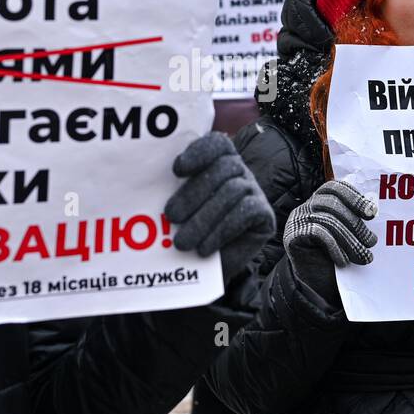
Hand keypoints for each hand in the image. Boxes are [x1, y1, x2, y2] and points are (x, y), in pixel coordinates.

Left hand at [166, 132, 274, 280]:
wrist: (209, 269)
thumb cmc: (189, 232)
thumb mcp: (177, 210)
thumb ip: (170, 194)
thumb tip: (148, 190)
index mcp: (217, 161)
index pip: (216, 144)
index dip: (199, 152)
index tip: (177, 170)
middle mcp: (239, 171)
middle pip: (223, 168)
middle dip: (193, 192)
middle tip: (171, 216)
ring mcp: (254, 191)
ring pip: (232, 191)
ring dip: (203, 219)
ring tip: (182, 243)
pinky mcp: (265, 215)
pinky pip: (246, 212)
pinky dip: (221, 230)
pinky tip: (204, 248)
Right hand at [282, 180, 377, 303]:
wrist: (317, 290)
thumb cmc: (337, 260)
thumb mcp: (350, 237)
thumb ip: (356, 221)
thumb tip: (374, 208)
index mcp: (320, 202)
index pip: (335, 188)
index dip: (354, 197)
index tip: (372, 213)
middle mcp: (306, 208)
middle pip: (333, 203)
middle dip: (356, 223)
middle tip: (372, 242)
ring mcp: (297, 221)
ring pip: (328, 219)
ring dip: (350, 239)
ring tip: (363, 257)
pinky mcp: (291, 237)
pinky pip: (318, 233)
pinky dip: (335, 247)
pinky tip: (343, 261)